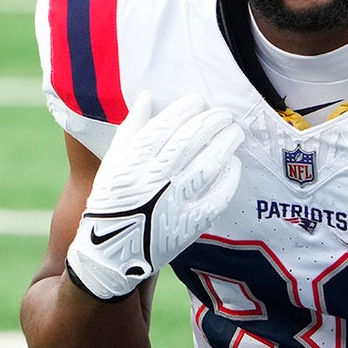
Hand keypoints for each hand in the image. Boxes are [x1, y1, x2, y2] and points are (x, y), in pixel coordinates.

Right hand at [65, 92, 243, 300]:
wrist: (113, 252)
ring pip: (207, 165)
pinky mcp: (190, 225)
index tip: (197, 101)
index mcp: (131, 162)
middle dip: (211, 121)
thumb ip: (131, 128)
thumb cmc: (112, 199)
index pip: (163, 127)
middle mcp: (153, 180)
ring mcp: (174, 203)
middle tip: (224, 113)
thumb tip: (147, 96)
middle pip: (190, 141)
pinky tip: (233, 163)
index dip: (185, 110)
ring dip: (225, 143)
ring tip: (234, 131)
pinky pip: (217, 196)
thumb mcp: (112, 161)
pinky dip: (229, 176)